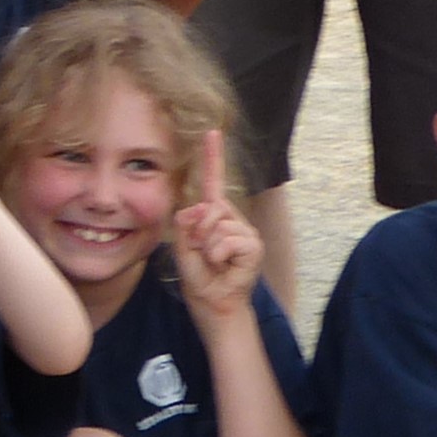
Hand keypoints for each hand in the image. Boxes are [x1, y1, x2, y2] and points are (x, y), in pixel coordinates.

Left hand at [171, 128, 262, 322]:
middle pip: (210, 206)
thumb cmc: (199, 277)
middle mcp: (232, 218)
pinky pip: (228, 239)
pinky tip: (223, 266)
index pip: (214, 181)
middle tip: (201, 253)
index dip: (213, 156)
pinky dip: (218, 254)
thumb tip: (197, 208)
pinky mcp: (253, 245)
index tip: (213, 131)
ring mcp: (245, 231)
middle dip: (197, 231)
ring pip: (217, 224)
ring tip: (213, 263)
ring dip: (206, 247)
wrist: (214, 304)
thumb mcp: (182, 248)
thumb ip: (185, 225)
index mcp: (215, 215)